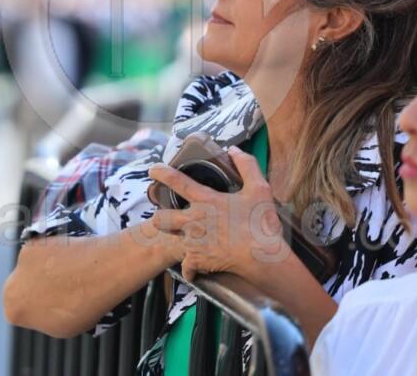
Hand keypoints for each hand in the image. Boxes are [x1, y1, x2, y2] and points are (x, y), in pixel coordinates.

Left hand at [148, 146, 288, 282]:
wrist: (264, 256)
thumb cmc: (261, 222)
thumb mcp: (259, 188)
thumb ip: (246, 165)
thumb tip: (233, 150)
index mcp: (206, 200)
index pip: (178, 181)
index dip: (162, 173)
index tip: (152, 170)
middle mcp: (195, 220)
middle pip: (161, 218)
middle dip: (160, 217)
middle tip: (167, 217)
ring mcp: (194, 242)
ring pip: (169, 241)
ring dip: (174, 240)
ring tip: (181, 241)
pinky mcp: (198, 261)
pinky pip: (186, 266)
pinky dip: (190, 267)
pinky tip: (194, 266)